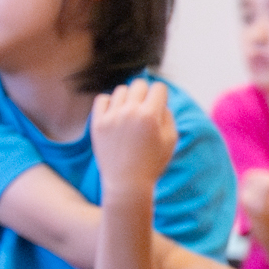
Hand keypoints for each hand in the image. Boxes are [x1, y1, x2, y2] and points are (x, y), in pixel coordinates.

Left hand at [89, 81, 177, 195]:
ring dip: (128, 98)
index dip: (162, 95)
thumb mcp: (171, 141)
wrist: (127, 183)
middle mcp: (130, 112)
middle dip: (145, 93)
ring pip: (121, 90)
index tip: (159, 105)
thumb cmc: (152, 163)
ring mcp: (111, 117)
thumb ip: (168, 116)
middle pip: (139, 84)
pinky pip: (102, 99)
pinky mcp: (97, 123)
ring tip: (130, 114)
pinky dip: (110, 103)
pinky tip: (115, 115)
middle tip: (145, 109)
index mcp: (150, 115)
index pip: (158, 87)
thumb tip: (160, 102)